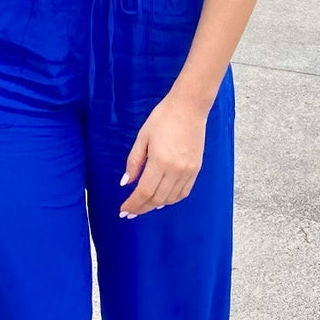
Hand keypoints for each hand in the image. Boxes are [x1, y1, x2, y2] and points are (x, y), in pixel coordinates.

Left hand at [118, 92, 207, 216]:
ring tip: (143, 206)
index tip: (123, 210)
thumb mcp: (142, 137)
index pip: (144, 191)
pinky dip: (171, 199)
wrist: (189, 107)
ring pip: (170, 198)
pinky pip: (183, 192)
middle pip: (157, 199)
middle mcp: (175, 169)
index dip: (133, 204)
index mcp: (160, 161)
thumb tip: (126, 183)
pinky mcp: (196, 169)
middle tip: (130, 212)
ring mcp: (188, 171)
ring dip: (155, 205)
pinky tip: (162, 199)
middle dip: (141, 208)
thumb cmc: (163, 118)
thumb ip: (134, 162)